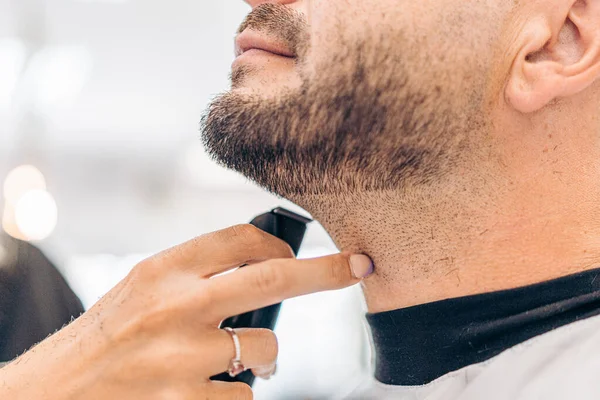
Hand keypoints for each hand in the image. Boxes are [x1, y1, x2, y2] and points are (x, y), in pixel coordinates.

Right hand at [0, 224, 372, 398]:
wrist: (55, 393)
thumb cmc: (106, 337)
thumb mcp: (142, 288)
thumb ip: (197, 274)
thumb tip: (266, 263)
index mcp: (163, 269)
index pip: (241, 239)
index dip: (282, 243)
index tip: (305, 252)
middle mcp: (176, 306)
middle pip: (275, 276)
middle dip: (327, 271)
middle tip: (358, 265)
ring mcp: (182, 357)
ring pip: (266, 346)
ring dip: (263, 355)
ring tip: (231, 359)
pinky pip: (245, 395)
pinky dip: (238, 391)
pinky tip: (207, 388)